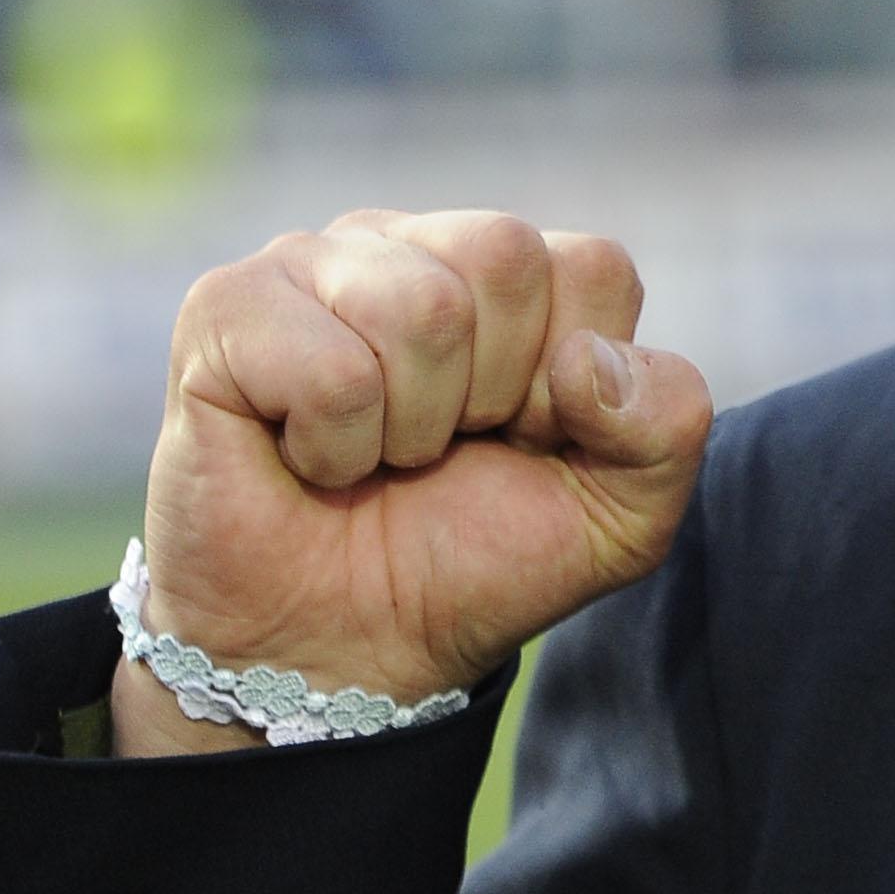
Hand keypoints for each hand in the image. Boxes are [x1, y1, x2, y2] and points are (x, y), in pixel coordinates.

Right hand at [115, 209, 711, 756]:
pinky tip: (309, 458)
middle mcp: (414, 243)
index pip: (593, 266)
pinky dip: (335, 445)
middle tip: (443, 449)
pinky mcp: (225, 308)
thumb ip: (668, 424)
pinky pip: (329, 366)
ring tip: (378, 455)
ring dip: (410, 426)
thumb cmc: (475, 560)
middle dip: (493, 393)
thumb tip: (589, 358)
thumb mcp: (623, 515)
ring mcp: (314, 262)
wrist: (344, 650)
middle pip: (505, 257)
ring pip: (419, 307)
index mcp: (515, 272)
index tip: (526, 440)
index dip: (574, 385)